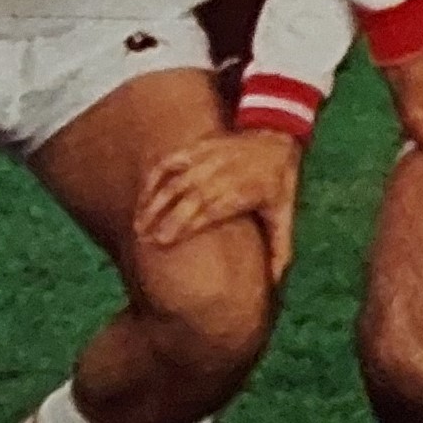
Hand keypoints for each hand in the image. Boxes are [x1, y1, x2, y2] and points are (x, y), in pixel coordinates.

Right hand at [136, 129, 300, 282]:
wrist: (277, 138)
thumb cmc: (278, 184)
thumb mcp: (284, 215)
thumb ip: (280, 250)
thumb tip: (274, 284)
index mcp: (242, 193)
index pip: (208, 210)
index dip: (184, 225)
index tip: (163, 241)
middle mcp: (221, 174)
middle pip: (186, 197)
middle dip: (163, 218)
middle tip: (143, 239)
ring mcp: (207, 158)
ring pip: (174, 180)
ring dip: (153, 201)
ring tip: (138, 224)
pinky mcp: (197, 147)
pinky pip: (170, 161)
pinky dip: (154, 177)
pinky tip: (142, 196)